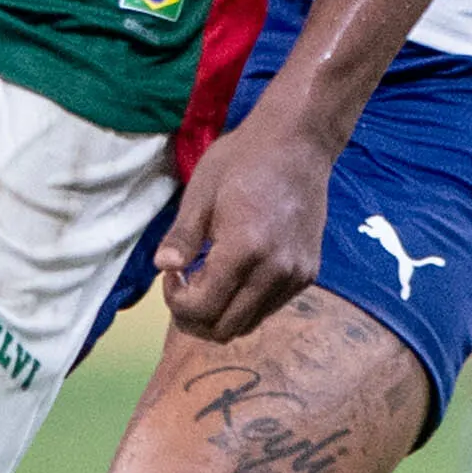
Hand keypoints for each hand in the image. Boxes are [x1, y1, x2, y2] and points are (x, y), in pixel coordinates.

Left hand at [154, 111, 333, 343]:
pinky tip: (234, 273)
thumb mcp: (201, 193)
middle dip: (194, 317)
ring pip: (249, 324)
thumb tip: (163, 267)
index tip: (171, 274)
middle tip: (183, 286)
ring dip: (220, 314)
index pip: (202, 309)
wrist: (299, 143)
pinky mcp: (308, 274)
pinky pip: (269, 308)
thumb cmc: (243, 160)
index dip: (175, 301)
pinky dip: (244, 304)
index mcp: (244, 250)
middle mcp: (275, 272)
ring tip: (207, 279)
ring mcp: (295, 276)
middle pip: (225, 329)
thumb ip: (182, 237)